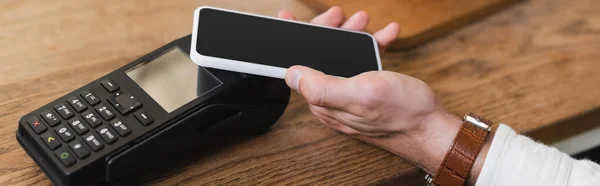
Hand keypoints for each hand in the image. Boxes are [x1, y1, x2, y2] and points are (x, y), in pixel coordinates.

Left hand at [279, 7, 488, 184]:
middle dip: (329, 32)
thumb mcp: (361, 95)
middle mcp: (334, 99)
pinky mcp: (367, 90)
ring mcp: (351, 93)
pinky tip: (386, 35)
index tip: (291, 21)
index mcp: (325, 102)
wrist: (432, 127)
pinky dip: (373, 46)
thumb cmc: (402, 113)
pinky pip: (364, 63)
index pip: (299, 70)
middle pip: (319, 59)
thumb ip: (323, 88)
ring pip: (343, 57)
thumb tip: (292, 76)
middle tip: (340, 15)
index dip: (298, 43)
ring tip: (364, 21)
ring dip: (353, 35)